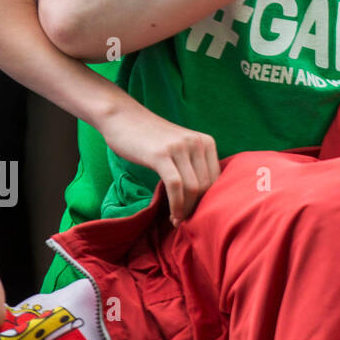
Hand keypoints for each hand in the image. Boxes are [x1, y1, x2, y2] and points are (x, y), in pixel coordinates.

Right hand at [100, 106, 220, 226]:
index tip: (198, 213)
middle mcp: (197, 143)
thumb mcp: (179, 147)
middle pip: (207, 185)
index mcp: (206, 142)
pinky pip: (176, 185)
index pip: (217, 178)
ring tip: (178, 221)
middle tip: (186, 221)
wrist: (123, 117)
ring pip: (193, 187)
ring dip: (187, 210)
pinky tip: (172, 216)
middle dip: (198, 207)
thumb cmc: (150, 138)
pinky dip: (176, 205)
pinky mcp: (162, 154)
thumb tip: (203, 197)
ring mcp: (180, 147)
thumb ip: (193, 164)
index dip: (210, 200)